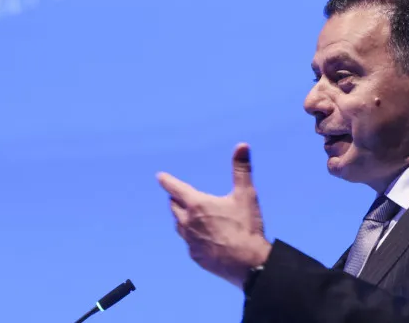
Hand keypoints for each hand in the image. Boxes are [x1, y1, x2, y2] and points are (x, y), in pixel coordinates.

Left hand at [157, 143, 272, 288]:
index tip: (160, 177)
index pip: (175, 188)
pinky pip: (189, 244)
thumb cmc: (246, 227)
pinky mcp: (196, 256)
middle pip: (174, 207)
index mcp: (197, 204)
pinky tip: (200, 238)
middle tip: (176, 196)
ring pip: (179, 226)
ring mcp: (190, 241)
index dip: (167, 181)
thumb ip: (241, 169)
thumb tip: (242, 145)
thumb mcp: (246, 194)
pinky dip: (192, 237)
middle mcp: (188, 222)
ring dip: (181, 218)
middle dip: (175, 199)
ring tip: (186, 216)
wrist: (248, 263)